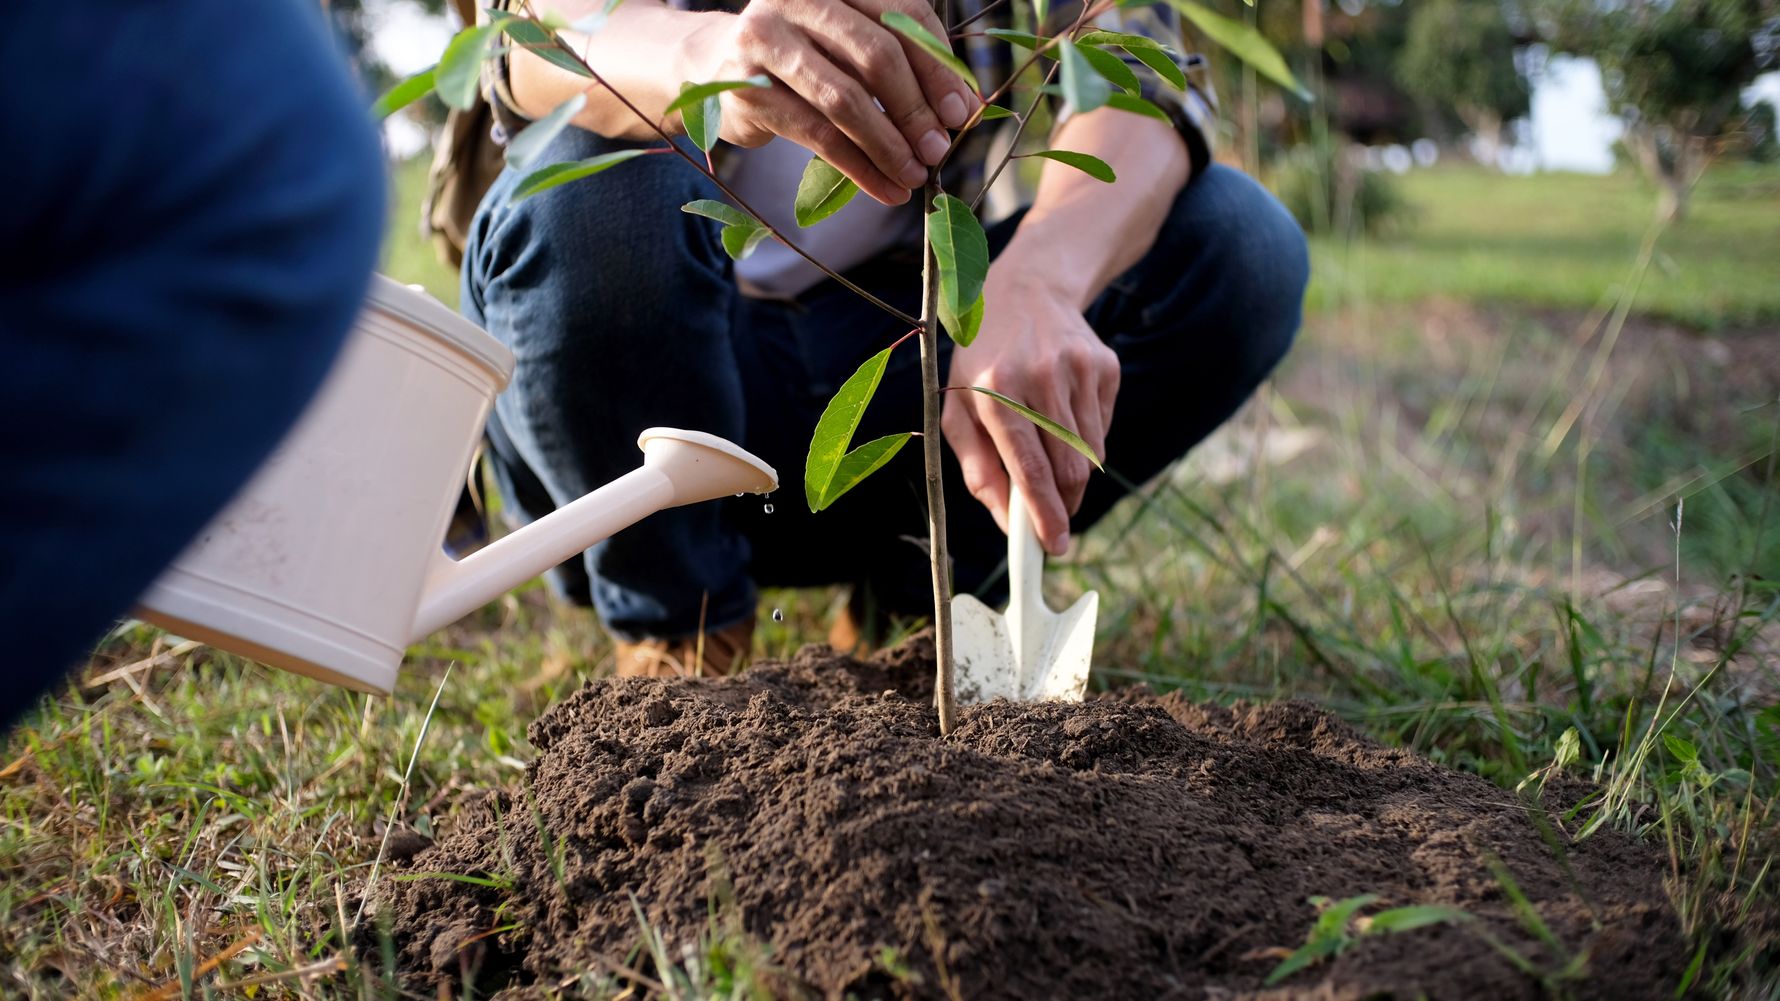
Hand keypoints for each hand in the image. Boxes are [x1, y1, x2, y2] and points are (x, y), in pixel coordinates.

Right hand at [679, 0, 974, 204]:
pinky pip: (818, 136)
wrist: (714, 67)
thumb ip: (902, 63)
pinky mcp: (748, 88)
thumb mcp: (850, 46)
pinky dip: (860, 168)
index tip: (962, 111)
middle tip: (940, 149)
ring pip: (845, 100)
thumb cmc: (802, 57)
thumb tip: (963, 108)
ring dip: (889, 146)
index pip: (902, 15)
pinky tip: (886, 189)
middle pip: (876, 55)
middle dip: (916, 109)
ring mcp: (767, 40)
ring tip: (915, 176)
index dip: (938, 66)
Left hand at [941, 263, 1119, 554]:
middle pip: (1067, 469)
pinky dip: (1086, 441)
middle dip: (1063, 505)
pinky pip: (1102, 429)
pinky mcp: (1105, 367)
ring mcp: (1078, 370)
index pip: (1028, 468)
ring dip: (1073, 474)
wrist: (1027, 290)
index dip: (1043, 514)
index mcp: (996, 391)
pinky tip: (1064, 415)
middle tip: (1055, 521)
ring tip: (1050, 454)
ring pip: (1090, 455)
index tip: (1053, 546)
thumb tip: (1006, 521)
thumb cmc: (983, 360)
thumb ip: (977, 467)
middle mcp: (1041, 378)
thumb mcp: (959, 408)